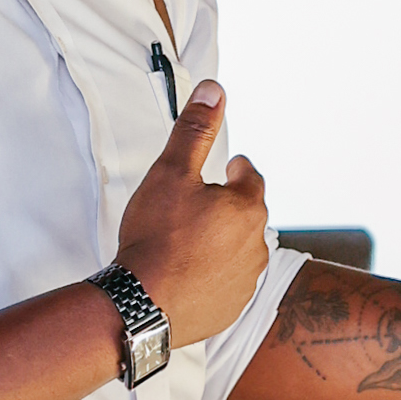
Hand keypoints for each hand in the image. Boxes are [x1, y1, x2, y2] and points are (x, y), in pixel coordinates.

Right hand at [114, 82, 271, 349]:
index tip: (229, 167)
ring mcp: (246, 280)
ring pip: (240, 250)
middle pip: (247, 215)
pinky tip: (191, 273)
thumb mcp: (171, 172)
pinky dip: (215, 274)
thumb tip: (214, 91)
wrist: (143, 304)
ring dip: (224, 242)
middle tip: (203, 203)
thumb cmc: (157, 238)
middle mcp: (256, 245)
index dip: (238, 170)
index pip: (250, 178)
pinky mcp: (231, 308)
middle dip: (229, 206)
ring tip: (193, 241)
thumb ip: (194, 131)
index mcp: (246, 208)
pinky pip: (229, 283)